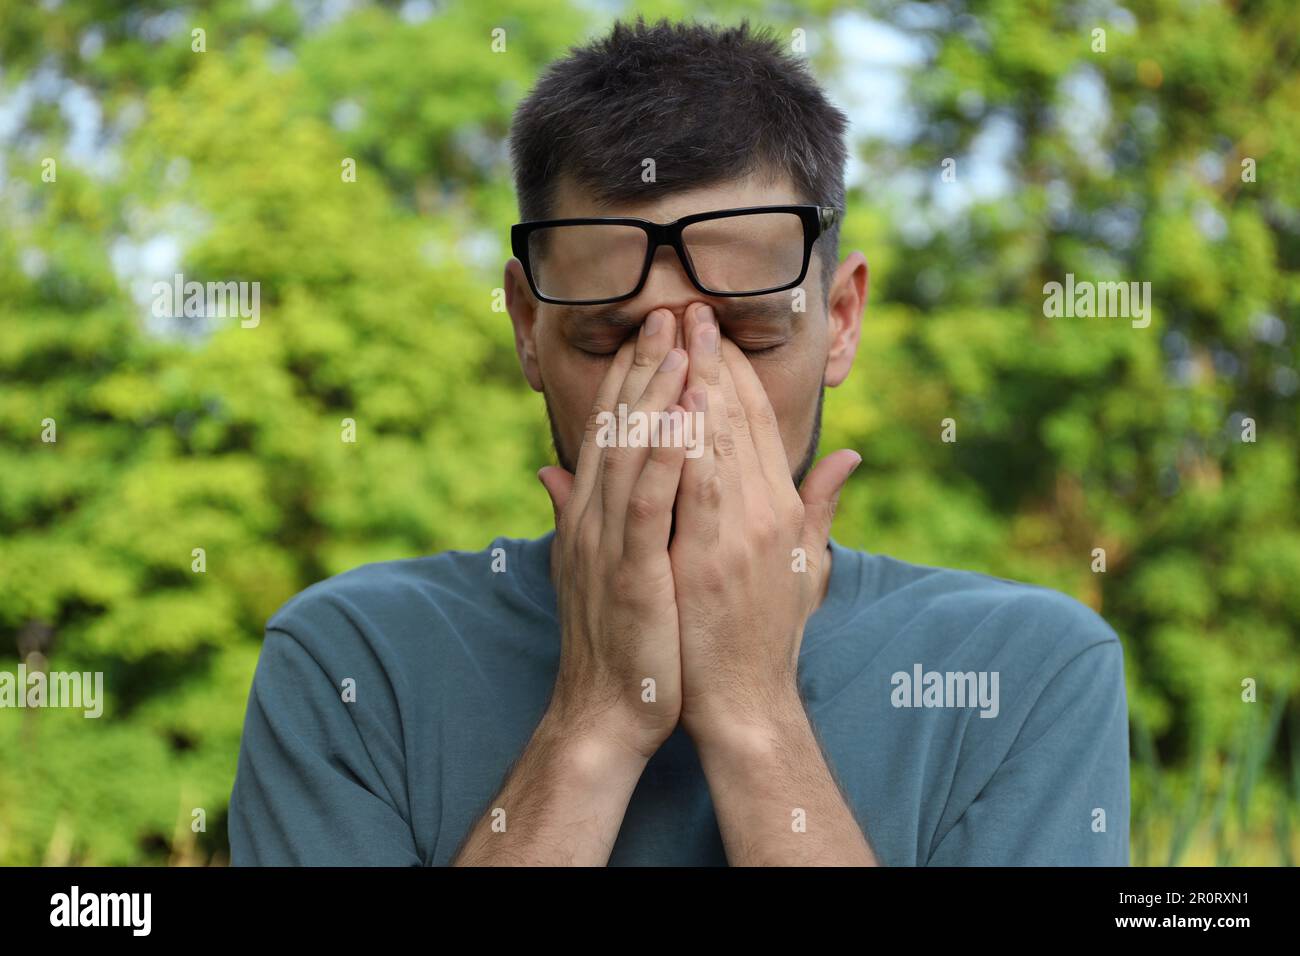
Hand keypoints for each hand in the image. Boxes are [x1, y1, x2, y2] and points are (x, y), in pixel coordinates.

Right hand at [538, 308, 691, 760]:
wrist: (606, 710)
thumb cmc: (616, 640)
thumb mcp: (592, 566)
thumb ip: (574, 513)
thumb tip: (549, 472)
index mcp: (589, 514)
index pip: (610, 430)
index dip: (630, 377)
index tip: (655, 332)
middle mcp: (591, 517)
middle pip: (617, 426)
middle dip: (643, 366)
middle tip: (668, 312)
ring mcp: (608, 542)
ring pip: (630, 453)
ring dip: (655, 395)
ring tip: (679, 345)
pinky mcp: (632, 571)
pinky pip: (648, 503)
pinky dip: (664, 458)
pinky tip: (684, 419)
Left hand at [669, 303, 860, 747]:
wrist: (744, 703)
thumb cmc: (765, 634)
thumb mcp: (805, 565)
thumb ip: (820, 505)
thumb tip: (850, 455)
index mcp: (783, 508)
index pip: (760, 424)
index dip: (734, 373)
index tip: (710, 332)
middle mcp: (767, 512)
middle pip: (738, 420)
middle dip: (712, 359)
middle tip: (691, 307)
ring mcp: (738, 534)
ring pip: (717, 440)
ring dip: (695, 381)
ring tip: (677, 330)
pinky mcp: (707, 558)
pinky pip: (694, 485)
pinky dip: (685, 439)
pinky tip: (671, 398)